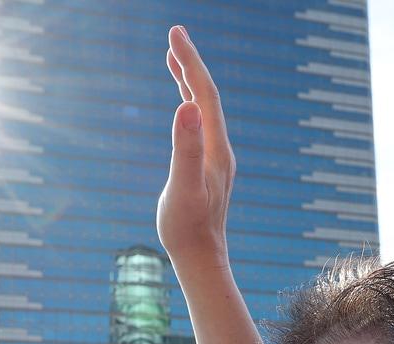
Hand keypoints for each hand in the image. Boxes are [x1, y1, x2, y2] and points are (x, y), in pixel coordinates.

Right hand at [157, 25, 234, 268]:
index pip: (204, 94)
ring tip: (174, 59)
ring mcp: (214, 159)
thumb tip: (184, 107)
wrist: (201, 259)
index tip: (175, 34)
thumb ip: (185, 148)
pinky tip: (180, 107)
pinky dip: (189, 107)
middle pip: (207, 96)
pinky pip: (199, 128)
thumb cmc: (187, 228)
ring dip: (189, 82)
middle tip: (175, 33)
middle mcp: (219, 148)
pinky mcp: (206, 169)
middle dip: (191, 63)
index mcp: (215, 147)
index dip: (189, 62)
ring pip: (204, 111)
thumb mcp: (182, 188)